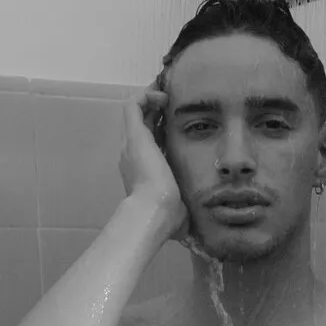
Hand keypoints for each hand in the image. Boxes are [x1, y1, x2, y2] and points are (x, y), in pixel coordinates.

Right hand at [119, 82, 189, 243]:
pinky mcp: (134, 135)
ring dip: (149, 99)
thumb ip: (183, 212)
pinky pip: (133, 105)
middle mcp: (132, 156)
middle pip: (140, 124)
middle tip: (173, 105)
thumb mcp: (179, 213)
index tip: (176, 126)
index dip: (160, 131)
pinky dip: (146, 96)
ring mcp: (131, 144)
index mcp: (142, 172)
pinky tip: (164, 98)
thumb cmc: (166, 218)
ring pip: (134, 111)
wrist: (154, 213)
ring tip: (167, 96)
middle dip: (155, 111)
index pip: (149, 144)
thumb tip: (194, 230)